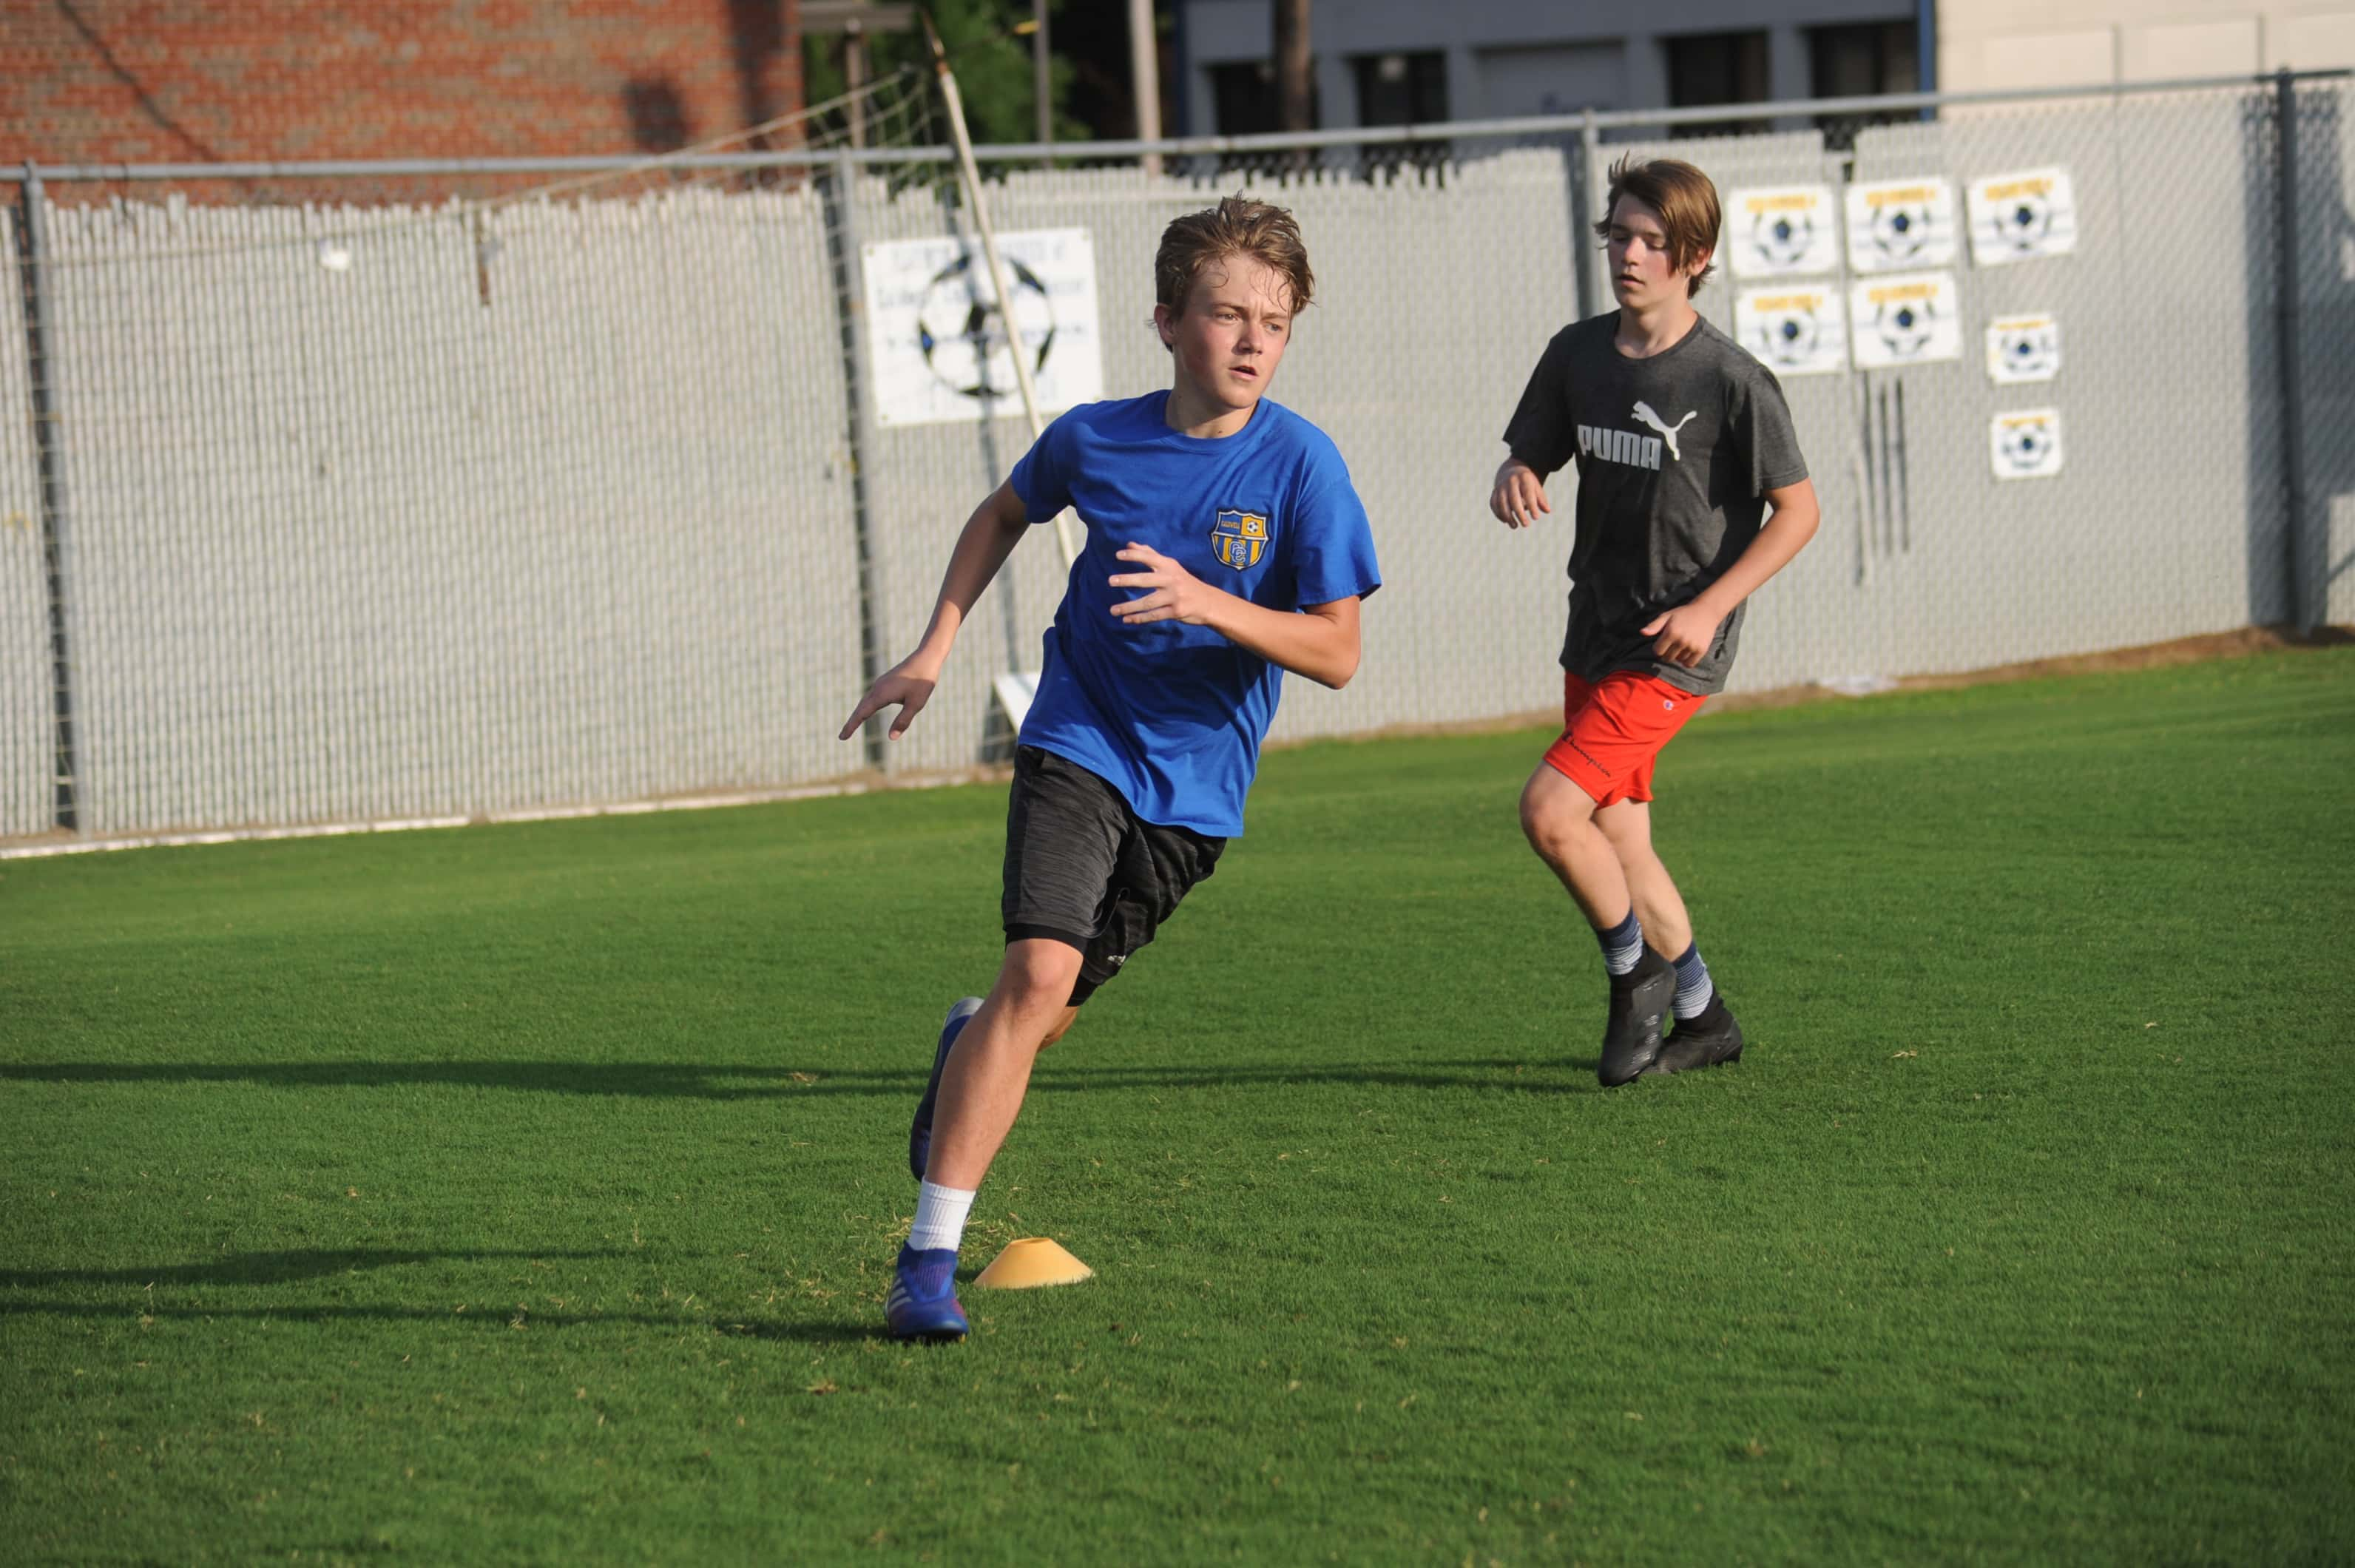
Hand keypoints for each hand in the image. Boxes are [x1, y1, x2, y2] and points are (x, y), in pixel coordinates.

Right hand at [838, 657, 938, 740]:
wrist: (926, 658)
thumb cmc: (923, 681)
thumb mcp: (915, 705)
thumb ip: (903, 721)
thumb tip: (891, 738)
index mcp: (881, 694)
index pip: (862, 714)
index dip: (851, 726)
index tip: (842, 737)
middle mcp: (877, 688)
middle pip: (860, 708)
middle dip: (852, 722)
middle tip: (842, 736)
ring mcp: (880, 683)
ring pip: (865, 701)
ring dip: (858, 714)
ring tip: (852, 726)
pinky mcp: (886, 681)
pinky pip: (871, 696)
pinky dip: (866, 706)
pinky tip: (868, 710)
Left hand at [1107, 543, 1221, 626]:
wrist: (1208, 602)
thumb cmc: (1184, 582)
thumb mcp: (1171, 566)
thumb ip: (1150, 554)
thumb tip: (1130, 544)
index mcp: (1169, 566)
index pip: (1150, 558)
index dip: (1134, 555)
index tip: (1118, 555)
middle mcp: (1171, 579)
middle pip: (1146, 580)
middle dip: (1127, 580)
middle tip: (1110, 581)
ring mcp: (1174, 596)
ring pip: (1147, 602)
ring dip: (1129, 607)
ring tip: (1113, 610)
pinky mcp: (1176, 611)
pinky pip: (1154, 615)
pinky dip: (1139, 618)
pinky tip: (1126, 620)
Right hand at [1490, 459, 1549, 528]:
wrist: (1511, 470)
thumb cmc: (1527, 483)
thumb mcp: (1536, 487)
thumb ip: (1541, 499)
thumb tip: (1547, 511)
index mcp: (1524, 478)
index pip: (1528, 494)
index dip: (1532, 506)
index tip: (1536, 518)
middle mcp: (1511, 481)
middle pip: (1514, 499)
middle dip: (1519, 514)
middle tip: (1526, 525)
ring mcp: (1501, 486)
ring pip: (1502, 503)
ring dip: (1508, 516)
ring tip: (1515, 526)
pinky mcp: (1494, 492)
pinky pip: (1494, 504)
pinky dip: (1498, 513)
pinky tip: (1506, 521)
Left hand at [1641, 602, 1723, 667]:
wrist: (1706, 611)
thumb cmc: (1683, 614)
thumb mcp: (1667, 616)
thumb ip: (1654, 625)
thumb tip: (1642, 632)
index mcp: (1671, 632)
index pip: (1657, 651)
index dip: (1658, 648)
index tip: (1663, 643)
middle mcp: (1681, 640)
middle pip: (1667, 658)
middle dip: (1667, 653)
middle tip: (1672, 645)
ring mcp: (1692, 646)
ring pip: (1678, 661)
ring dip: (1678, 656)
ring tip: (1682, 645)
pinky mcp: (1701, 650)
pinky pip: (1689, 664)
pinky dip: (1687, 661)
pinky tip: (1687, 653)